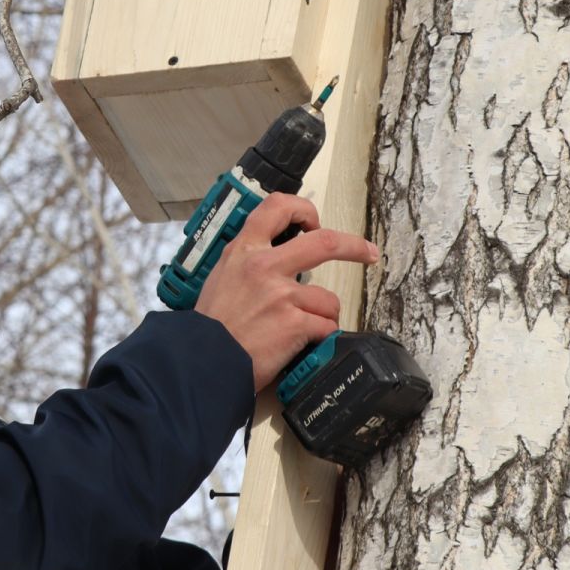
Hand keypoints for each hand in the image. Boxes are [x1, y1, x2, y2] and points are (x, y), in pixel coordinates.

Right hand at [193, 193, 377, 390]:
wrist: (201, 362)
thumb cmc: (210, 327)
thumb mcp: (221, 278)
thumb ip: (248, 262)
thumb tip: (276, 257)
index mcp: (244, 251)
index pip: (277, 207)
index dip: (303, 209)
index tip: (315, 222)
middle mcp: (264, 266)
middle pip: (325, 242)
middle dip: (354, 247)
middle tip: (367, 253)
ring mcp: (282, 295)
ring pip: (328, 300)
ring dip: (323, 316)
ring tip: (302, 330)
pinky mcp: (295, 323)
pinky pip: (326, 327)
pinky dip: (319, 339)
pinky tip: (300, 345)